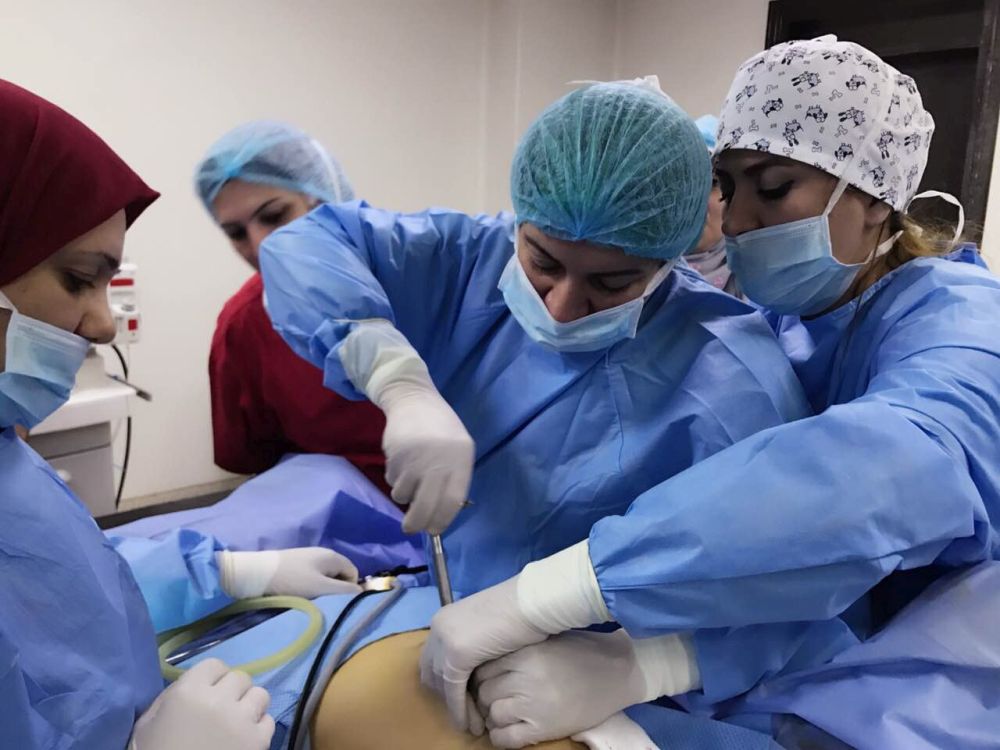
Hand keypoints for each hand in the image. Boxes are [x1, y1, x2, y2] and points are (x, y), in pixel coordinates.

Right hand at [130, 659, 273, 749]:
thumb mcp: (149, 722)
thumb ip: (172, 695)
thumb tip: (195, 683)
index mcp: (189, 691)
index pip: (215, 665)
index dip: (212, 678)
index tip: (207, 692)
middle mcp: (219, 700)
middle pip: (241, 677)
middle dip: (232, 691)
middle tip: (222, 709)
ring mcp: (242, 721)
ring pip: (260, 695)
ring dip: (249, 705)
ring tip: (237, 721)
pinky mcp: (257, 742)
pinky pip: (269, 721)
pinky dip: (258, 728)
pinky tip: (243, 738)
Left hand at [218, 547, 360, 598]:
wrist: (257, 573)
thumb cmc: (292, 581)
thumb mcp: (322, 588)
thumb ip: (345, 591)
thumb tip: (362, 593)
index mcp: (333, 556)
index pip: (354, 573)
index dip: (350, 589)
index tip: (338, 603)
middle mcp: (323, 553)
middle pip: (340, 574)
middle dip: (336, 590)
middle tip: (324, 603)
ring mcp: (308, 557)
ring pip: (325, 577)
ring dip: (322, 590)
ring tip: (310, 600)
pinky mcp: (295, 564)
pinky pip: (312, 577)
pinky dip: (310, 587)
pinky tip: (299, 594)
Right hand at [379, 381, 473, 533]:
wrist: (414, 402)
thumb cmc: (442, 429)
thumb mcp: (459, 450)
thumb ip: (454, 478)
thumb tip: (441, 513)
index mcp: (460, 461)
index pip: (452, 502)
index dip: (442, 520)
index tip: (434, 529)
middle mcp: (437, 463)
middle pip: (424, 507)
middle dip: (416, 523)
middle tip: (411, 528)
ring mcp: (414, 460)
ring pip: (403, 495)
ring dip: (404, 495)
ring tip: (411, 476)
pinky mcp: (394, 457)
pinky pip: (392, 480)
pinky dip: (395, 478)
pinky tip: (403, 461)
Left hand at [419, 579, 547, 734]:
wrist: (531, 601)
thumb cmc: (519, 611)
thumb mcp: (487, 626)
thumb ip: (474, 641)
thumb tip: (475, 661)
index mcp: (445, 618)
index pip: (433, 658)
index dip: (444, 681)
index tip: (462, 696)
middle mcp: (438, 627)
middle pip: (431, 672)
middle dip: (445, 696)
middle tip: (465, 713)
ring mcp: (445, 639)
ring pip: (442, 684)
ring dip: (455, 708)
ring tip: (473, 724)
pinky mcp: (457, 654)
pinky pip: (453, 690)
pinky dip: (461, 709)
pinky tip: (471, 723)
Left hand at [473, 630, 647, 747]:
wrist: (617, 673)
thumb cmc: (582, 651)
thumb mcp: (545, 641)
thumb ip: (518, 649)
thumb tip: (487, 658)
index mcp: (524, 653)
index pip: (483, 669)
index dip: (483, 676)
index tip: (490, 680)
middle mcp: (524, 678)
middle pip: (484, 692)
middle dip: (487, 697)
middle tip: (498, 697)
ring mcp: (533, 705)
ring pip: (492, 715)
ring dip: (494, 717)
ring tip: (507, 713)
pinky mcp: (543, 729)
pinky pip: (505, 739)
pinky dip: (501, 738)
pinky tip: (510, 731)